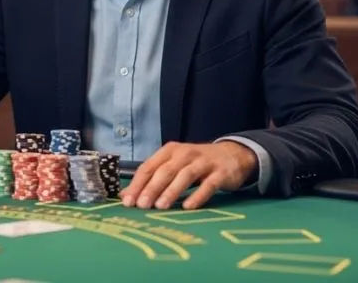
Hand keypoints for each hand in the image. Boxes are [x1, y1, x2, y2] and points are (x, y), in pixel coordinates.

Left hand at [120, 141, 256, 210]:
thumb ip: (152, 178)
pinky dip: (198, 195)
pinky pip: (208, 184)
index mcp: (169, 151)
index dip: (137, 184)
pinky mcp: (220, 173)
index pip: (148, 166)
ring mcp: (203, 162)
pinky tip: (188, 207)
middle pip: (165, 171)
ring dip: (171, 191)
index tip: (127, 201)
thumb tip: (126, 195)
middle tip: (141, 205)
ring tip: (160, 206)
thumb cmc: (195, 163)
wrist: (231, 155)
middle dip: (151, 188)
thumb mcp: (173, 165)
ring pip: (185, 175)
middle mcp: (185, 153)